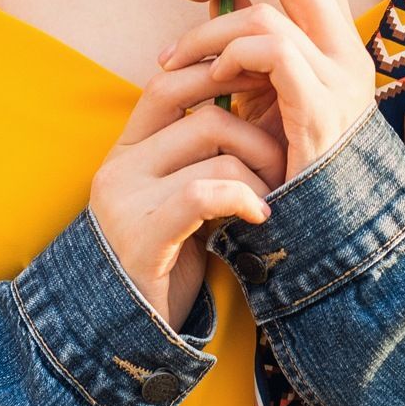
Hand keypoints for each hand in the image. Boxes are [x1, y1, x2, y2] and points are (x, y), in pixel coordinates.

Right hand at [88, 54, 286, 332]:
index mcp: (128, 147)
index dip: (221, 76)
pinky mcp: (141, 237)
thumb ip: (206, 154)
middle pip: (207, 116)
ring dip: (261, 175)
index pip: (171, 83)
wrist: (124, 329)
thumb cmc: (167, 256)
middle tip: (284, 168)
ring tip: (271, 202)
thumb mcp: (183, 194)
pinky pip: (203, 194)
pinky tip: (260, 219)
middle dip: (260, 137)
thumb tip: (264, 105)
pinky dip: (243, 199)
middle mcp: (120, 165)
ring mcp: (126, 199)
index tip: (265, 92)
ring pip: (215, 154)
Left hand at [158, 0, 377, 185]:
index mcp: (341, 43)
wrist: (324, 232)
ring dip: (213, 26)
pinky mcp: (319, 108)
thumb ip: (258, 44)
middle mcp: (350, 53)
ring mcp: (340, 81)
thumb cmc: (291, 166)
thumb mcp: (271, 94)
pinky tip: (212, 79)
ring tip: (176, 56)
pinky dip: (233, 54)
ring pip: (273, 11)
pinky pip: (273, 51)